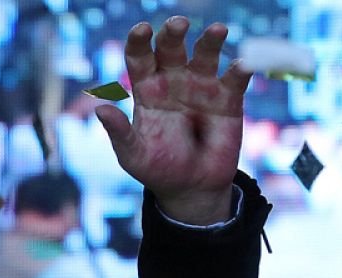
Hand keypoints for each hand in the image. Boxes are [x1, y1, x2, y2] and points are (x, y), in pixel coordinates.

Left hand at [94, 17, 250, 224]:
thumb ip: (120, 133)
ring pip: (206, 54)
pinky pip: (235, 78)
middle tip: (177, 24)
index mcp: (147, 89)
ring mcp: (202, 86)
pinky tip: (241, 65)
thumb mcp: (133, 155)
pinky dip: (240, 69)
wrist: (192, 189)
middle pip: (171, 48)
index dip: (139, 41)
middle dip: (173, 34)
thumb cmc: (158, 169)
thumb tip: (100, 109)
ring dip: (211, 41)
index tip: (141, 30)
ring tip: (218, 30)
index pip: (140, 58)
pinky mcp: (228, 98)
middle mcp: (174, 80)